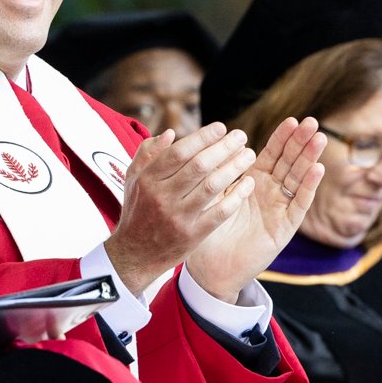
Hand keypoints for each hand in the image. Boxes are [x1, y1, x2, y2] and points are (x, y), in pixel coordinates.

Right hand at [104, 122, 255, 297]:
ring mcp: (178, 217)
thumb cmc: (138, 210)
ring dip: (234, 167)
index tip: (222, 128)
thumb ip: (148, 153)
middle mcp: (162, 197)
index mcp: (148, 180)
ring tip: (249, 155)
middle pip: (199, 166)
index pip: (179, 152)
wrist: (134, 254)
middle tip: (241, 136)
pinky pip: (220, 212)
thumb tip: (170, 133)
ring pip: (212, 186)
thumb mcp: (133, 179)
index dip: (203, 137)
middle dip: (224, 147)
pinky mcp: (193, 235)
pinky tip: (248, 183)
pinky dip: (236, 196)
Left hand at [184, 117, 328, 301]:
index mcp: (252, 182)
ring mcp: (280, 209)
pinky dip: (308, 187)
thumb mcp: (210, 196)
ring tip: (320, 139)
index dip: (282, 138)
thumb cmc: (208, 232)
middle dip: (301, 142)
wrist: (210, 269)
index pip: (271, 155)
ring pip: (298, 179)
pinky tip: (317, 169)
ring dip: (309, 159)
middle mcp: (269, 193)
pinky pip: (298, 204)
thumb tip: (214, 143)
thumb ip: (216, 172)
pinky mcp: (285, 228)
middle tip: (312, 122)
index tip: (292, 120)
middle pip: (289, 162)